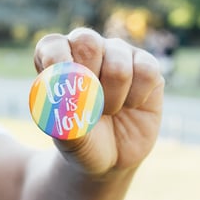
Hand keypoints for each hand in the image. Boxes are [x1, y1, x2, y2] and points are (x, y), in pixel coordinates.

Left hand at [34, 28, 163, 175]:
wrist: (111, 158)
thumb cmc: (81, 141)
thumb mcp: (68, 137)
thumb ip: (64, 118)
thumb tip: (66, 101)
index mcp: (58, 61)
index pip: (53, 45)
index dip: (56, 60)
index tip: (62, 87)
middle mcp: (88, 50)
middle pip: (86, 41)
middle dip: (86, 78)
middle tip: (87, 104)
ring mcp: (117, 53)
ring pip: (117, 64)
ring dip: (112, 97)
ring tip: (108, 111)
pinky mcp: (146, 64)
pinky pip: (146, 71)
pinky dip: (136, 97)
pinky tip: (130, 105)